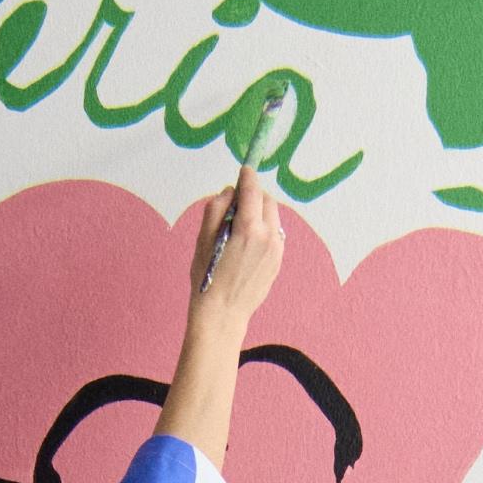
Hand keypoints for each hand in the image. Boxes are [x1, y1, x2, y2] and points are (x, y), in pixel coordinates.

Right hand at [187, 166, 284, 329]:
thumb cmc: (208, 278)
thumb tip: (230, 192)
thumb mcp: (203, 239)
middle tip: (237, 203)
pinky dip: (264, 230)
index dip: (247, 176)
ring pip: (273, 218)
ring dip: (260, 213)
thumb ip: (217, 208)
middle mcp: (268, 236)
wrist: (223, 314)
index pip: (252, 190)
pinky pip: (275, 235)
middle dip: (254, 195)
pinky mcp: (278, 262)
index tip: (244, 169)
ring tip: (240, 226)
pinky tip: (247, 243)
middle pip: (267, 200)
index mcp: (248, 228)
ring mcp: (276, 250)